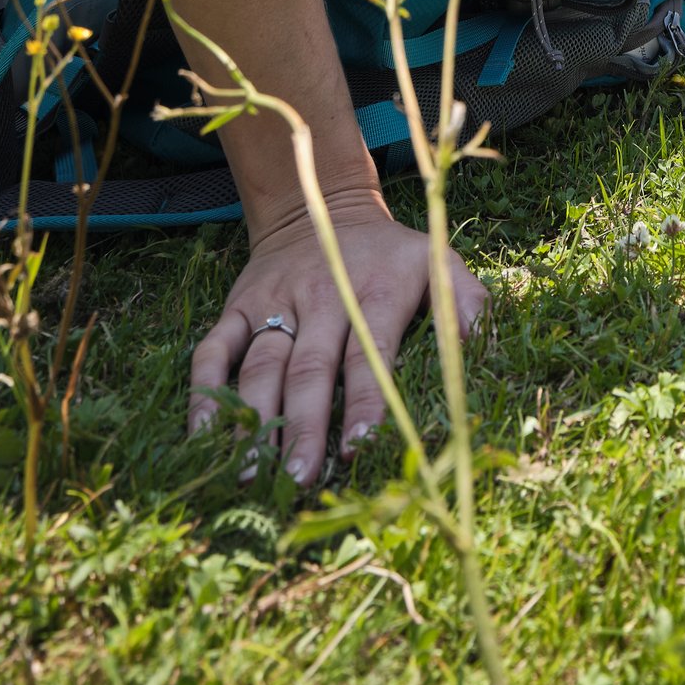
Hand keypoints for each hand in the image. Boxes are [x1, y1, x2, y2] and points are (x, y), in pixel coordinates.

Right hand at [187, 202, 484, 478]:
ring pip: (259, 366)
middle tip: (302, 479)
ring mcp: (274, 302)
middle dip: (305, 427)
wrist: (321, 205)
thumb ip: (467, 302)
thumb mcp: (439, 260)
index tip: (360, 447)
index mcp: (375, 292)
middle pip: (310, 370)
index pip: (369, 353)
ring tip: (253, 474)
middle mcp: (320, 297)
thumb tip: (481, 347)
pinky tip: (204, 435)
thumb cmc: (391, 254)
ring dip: (255, 422)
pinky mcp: (237, 306)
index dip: (365, 401)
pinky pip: (213, 350)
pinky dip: (204, 391)